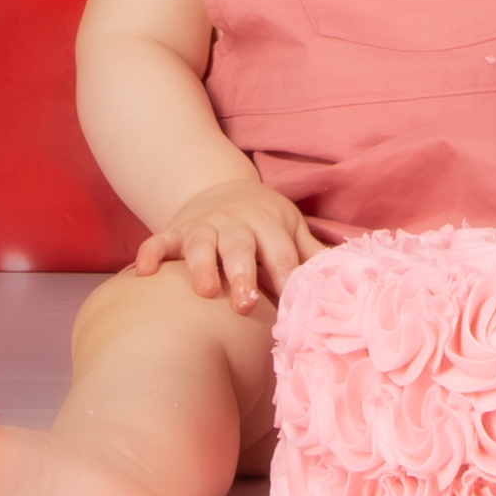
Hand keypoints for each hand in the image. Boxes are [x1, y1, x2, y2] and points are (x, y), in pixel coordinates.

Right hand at [131, 176, 314, 312]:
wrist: (220, 187)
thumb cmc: (265, 220)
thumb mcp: (292, 229)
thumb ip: (314, 255)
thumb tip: (354, 276)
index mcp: (270, 225)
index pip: (282, 256)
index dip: (287, 281)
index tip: (291, 308)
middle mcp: (236, 224)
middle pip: (241, 249)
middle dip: (242, 275)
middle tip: (245, 305)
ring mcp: (204, 227)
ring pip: (200, 245)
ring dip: (200, 266)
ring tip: (203, 290)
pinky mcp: (176, 232)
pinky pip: (160, 241)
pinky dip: (151, 253)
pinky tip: (142, 272)